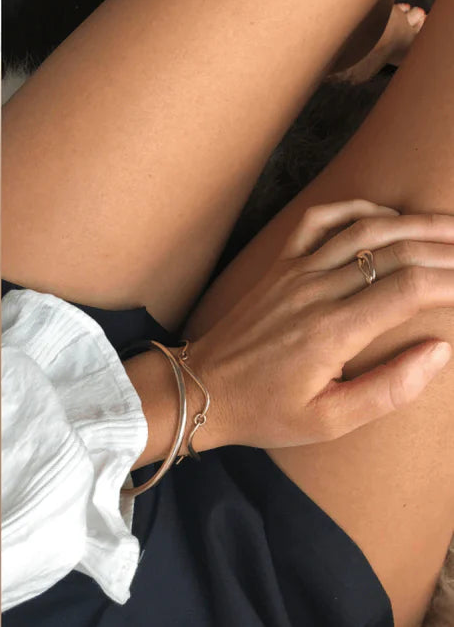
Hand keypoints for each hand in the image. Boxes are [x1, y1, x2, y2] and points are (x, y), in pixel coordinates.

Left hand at [191, 199, 452, 450]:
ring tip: (452, 227)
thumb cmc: (267, 412)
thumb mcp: (330, 420)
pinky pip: (317, 222)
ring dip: (412, 222)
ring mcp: (293, 272)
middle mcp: (314, 291)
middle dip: (446, 248)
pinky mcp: (278, 266)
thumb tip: (441, 350)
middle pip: (394, 253)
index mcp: (332, 332)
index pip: (410, 289)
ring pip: (362, 231)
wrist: (201, 389)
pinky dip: (355, 209)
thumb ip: (389, 388)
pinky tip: (385, 214)